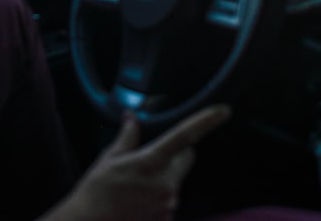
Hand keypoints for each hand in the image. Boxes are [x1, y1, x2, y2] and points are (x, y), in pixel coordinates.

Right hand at [43, 105, 231, 220]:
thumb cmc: (97, 192)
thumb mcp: (109, 159)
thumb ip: (127, 136)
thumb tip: (131, 118)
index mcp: (152, 162)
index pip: (184, 136)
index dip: (206, 121)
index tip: (223, 111)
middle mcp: (167, 183)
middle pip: (186, 158)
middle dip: (175, 153)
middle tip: (151, 156)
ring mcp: (169, 204)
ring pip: (176, 180)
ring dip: (164, 177)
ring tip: (135, 185)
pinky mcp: (167, 219)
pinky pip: (169, 199)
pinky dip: (158, 195)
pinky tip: (137, 200)